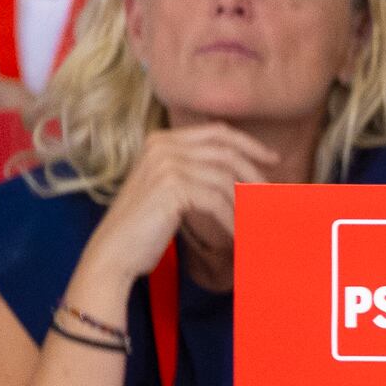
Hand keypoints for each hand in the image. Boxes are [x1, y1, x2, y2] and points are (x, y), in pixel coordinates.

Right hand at [78, 124, 282, 294]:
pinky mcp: (170, 188)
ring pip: (224, 178)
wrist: (112, 253)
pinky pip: (216, 201)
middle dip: (254, 173)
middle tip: (272, 194)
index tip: (272, 160)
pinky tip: (238, 235)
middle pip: (226, 152)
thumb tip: (246, 170)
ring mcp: (165, 165)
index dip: (250, 145)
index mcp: (161, 140)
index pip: (217, 133)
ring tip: (257, 219)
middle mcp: (162, 146)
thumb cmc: (144, 225)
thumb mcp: (170, 187)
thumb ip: (197, 170)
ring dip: (246, 202)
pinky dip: (232, 220)